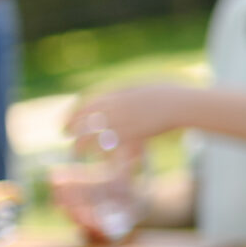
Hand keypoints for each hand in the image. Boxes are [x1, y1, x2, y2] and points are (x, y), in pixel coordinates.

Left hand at [65, 84, 192, 164]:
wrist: (180, 104)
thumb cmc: (165, 94)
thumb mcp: (140, 88)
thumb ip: (122, 92)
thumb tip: (110, 96)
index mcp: (116, 97)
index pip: (85, 107)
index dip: (72, 115)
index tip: (65, 122)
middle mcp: (115, 110)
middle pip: (85, 121)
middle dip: (71, 130)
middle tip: (65, 136)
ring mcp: (122, 123)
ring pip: (93, 136)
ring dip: (81, 144)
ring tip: (76, 151)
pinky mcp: (131, 136)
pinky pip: (110, 148)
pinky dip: (101, 153)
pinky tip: (97, 158)